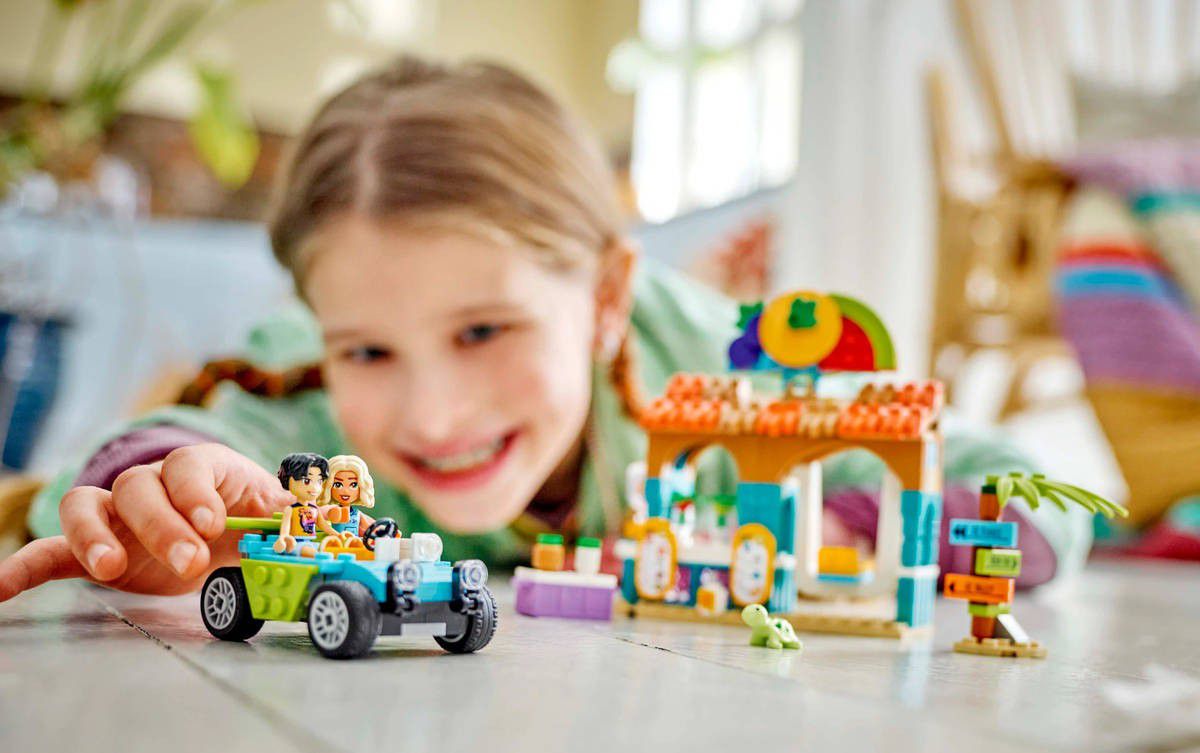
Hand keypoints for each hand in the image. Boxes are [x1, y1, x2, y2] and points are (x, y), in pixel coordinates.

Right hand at [0, 443, 293, 601]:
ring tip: (109, 567)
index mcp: (201, 469)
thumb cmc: (248, 516)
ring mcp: (118, 515)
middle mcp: (154, 485)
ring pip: (91, 504)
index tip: (211, 522)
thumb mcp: (273, 513)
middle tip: (189, 562)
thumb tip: (318, 519)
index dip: (196, 492)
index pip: (189, 466)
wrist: (224, 533)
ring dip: (94, 533)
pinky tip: (1, 589)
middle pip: (142, 488)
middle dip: (163, 525)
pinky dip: (25, 566)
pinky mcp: (93, 549)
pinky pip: (52, 550)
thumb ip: (292, 515)